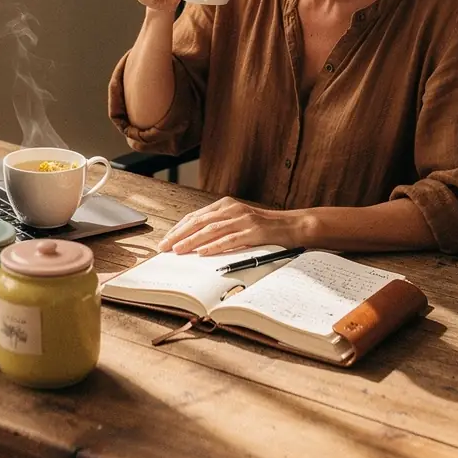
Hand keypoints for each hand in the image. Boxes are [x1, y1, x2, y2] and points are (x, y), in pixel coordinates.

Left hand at [157, 196, 313, 255]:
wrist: (293, 226)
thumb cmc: (263, 229)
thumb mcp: (238, 224)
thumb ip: (220, 229)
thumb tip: (194, 245)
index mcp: (226, 206)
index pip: (195, 216)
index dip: (179, 228)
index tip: (165, 240)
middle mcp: (232, 209)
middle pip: (199, 221)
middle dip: (179, 235)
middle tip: (165, 247)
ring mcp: (244, 219)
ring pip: (212, 230)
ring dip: (192, 241)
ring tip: (178, 251)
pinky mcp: (254, 231)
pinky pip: (231, 239)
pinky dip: (215, 246)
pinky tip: (203, 252)